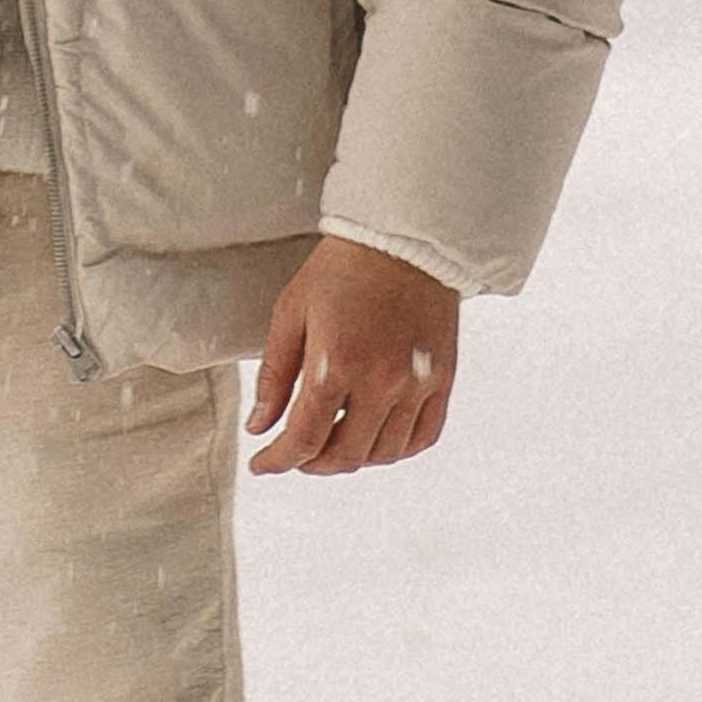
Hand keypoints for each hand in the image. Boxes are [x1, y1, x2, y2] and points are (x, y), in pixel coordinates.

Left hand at [246, 236, 462, 481]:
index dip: (278, 460)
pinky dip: (395, 450)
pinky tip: (374, 436)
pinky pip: (421, 437)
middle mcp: (381, 382)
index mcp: (337, 364)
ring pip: (383, 454)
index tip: (263, 463)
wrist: (403, 238)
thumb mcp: (291, 313)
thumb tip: (260, 426)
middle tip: (296, 452)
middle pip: (345, 456)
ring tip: (332, 441)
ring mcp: (417, 384)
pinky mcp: (442, 380)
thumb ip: (274, 376)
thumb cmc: (342, 268)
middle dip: (311, 463)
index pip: (304, 439)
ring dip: (352, 458)